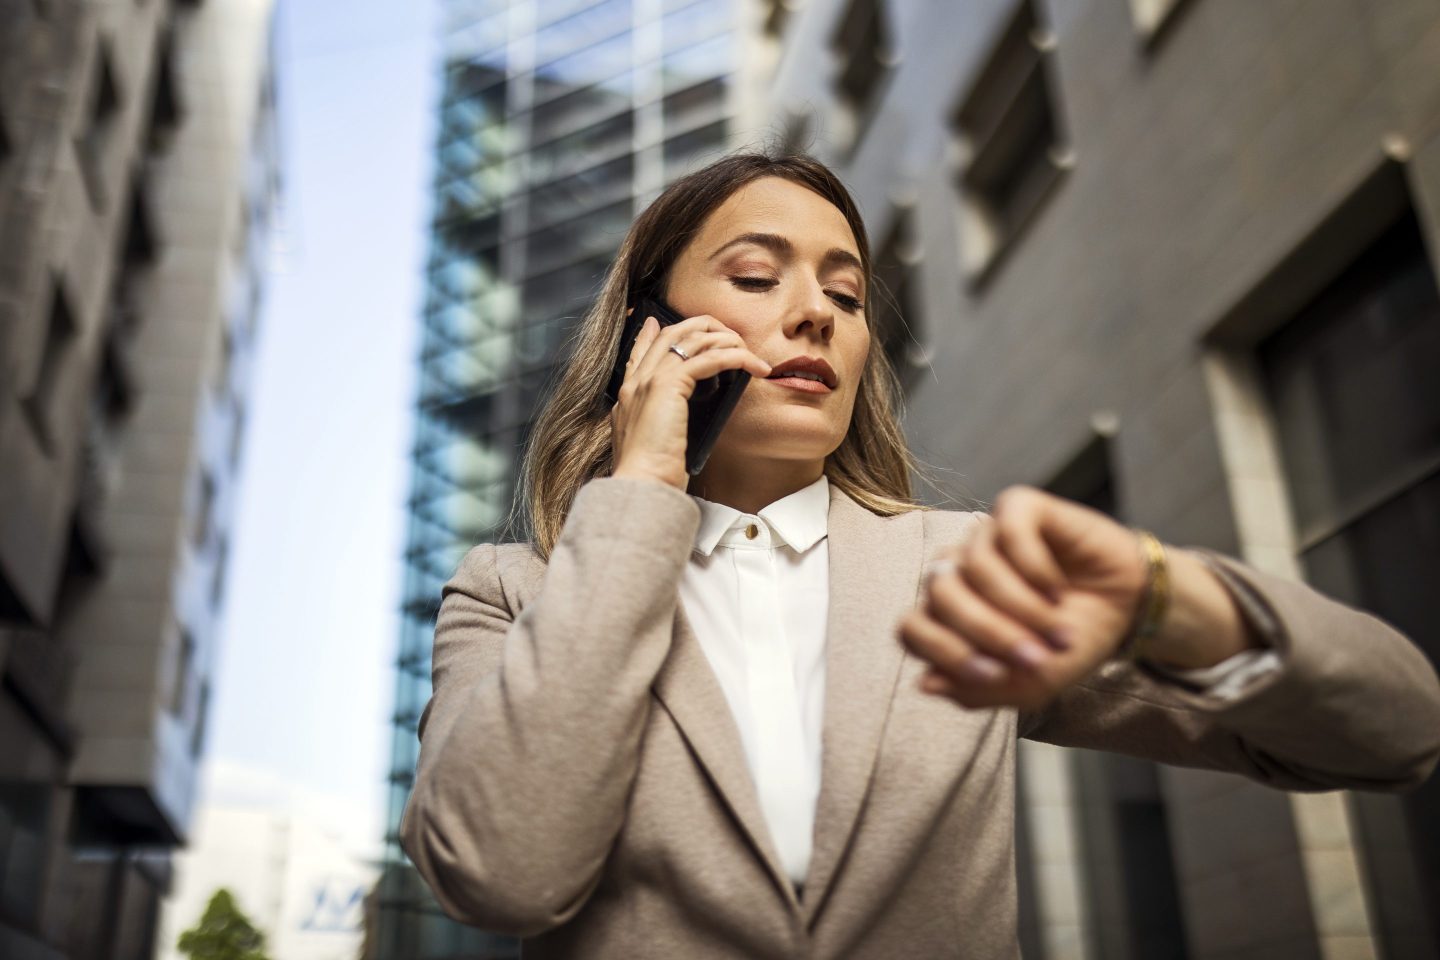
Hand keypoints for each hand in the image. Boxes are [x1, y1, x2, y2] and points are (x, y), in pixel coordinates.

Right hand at [610, 310, 770, 490]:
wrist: (641, 485)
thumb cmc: (651, 476)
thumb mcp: (653, 445)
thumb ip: (660, 425)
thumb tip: (679, 420)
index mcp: (628, 395)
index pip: (639, 352)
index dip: (650, 334)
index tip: (658, 324)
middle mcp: (636, 381)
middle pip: (671, 333)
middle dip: (704, 327)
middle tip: (730, 337)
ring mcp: (650, 380)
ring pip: (692, 339)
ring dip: (726, 340)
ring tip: (750, 354)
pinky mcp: (670, 386)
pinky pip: (710, 358)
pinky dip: (736, 357)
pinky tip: (753, 366)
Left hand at [896, 486, 1149, 710]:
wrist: (1127, 607)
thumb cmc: (1069, 642)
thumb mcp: (1030, 684)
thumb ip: (977, 690)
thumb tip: (924, 683)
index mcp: (946, 614)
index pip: (911, 628)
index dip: (945, 653)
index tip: (993, 676)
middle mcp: (956, 571)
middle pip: (940, 596)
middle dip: (989, 633)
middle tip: (1035, 658)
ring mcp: (983, 536)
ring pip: (976, 566)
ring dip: (1023, 608)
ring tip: (1059, 632)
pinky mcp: (1017, 507)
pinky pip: (1008, 533)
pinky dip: (1035, 570)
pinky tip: (1058, 591)